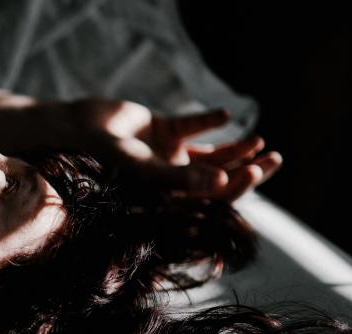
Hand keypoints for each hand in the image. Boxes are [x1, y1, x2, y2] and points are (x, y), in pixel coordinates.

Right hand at [67, 98, 281, 200]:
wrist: (76, 128)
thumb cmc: (104, 156)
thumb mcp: (144, 169)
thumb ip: (181, 177)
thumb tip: (224, 182)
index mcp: (168, 198)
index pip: (210, 200)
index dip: (235, 188)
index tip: (255, 172)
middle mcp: (171, 180)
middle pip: (217, 178)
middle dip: (247, 170)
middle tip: (275, 159)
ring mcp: (168, 155)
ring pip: (211, 155)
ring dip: (236, 149)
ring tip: (259, 141)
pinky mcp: (164, 131)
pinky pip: (192, 128)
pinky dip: (208, 121)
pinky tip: (225, 115)